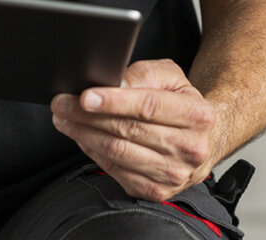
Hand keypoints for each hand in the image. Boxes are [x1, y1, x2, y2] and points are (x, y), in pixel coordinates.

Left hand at [51, 59, 217, 200]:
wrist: (204, 138)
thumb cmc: (180, 101)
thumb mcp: (170, 76)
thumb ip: (143, 74)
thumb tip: (116, 83)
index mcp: (196, 115)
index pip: (148, 107)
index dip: (114, 102)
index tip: (85, 96)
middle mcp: (190, 148)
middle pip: (127, 131)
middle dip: (86, 115)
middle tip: (61, 102)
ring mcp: (174, 174)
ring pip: (118, 153)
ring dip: (83, 134)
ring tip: (63, 117)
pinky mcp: (157, 191)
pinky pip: (116, 171)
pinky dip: (93, 152)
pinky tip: (81, 137)